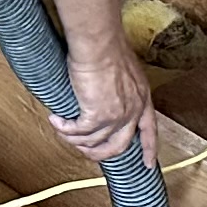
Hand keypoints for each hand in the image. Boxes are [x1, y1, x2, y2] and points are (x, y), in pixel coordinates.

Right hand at [52, 33, 158, 166]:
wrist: (99, 42)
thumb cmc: (108, 45)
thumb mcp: (124, 68)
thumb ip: (119, 84)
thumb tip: (105, 90)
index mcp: (142, 98)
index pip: (149, 130)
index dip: (148, 149)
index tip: (147, 163)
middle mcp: (132, 110)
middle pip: (119, 146)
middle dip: (101, 153)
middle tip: (86, 152)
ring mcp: (116, 116)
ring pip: (94, 141)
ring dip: (75, 139)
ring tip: (63, 130)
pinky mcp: (97, 116)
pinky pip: (78, 131)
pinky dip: (65, 129)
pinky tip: (57, 121)